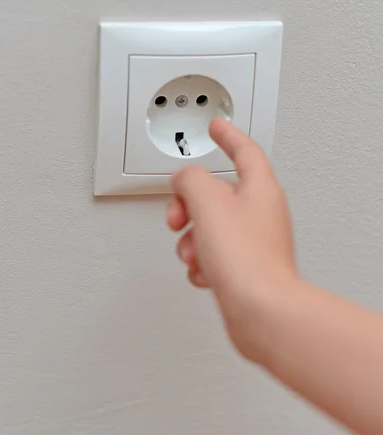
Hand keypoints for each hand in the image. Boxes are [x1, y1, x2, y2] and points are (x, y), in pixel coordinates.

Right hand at [167, 117, 296, 360]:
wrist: (261, 312)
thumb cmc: (246, 261)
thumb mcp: (208, 203)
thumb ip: (190, 180)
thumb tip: (184, 182)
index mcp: (260, 188)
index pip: (244, 150)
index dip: (227, 135)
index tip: (217, 126)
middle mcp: (260, 212)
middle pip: (216, 193)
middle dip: (189, 203)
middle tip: (178, 215)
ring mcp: (254, 241)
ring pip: (209, 226)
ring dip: (191, 238)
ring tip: (195, 253)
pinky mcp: (245, 267)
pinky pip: (212, 254)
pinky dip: (201, 262)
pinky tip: (206, 273)